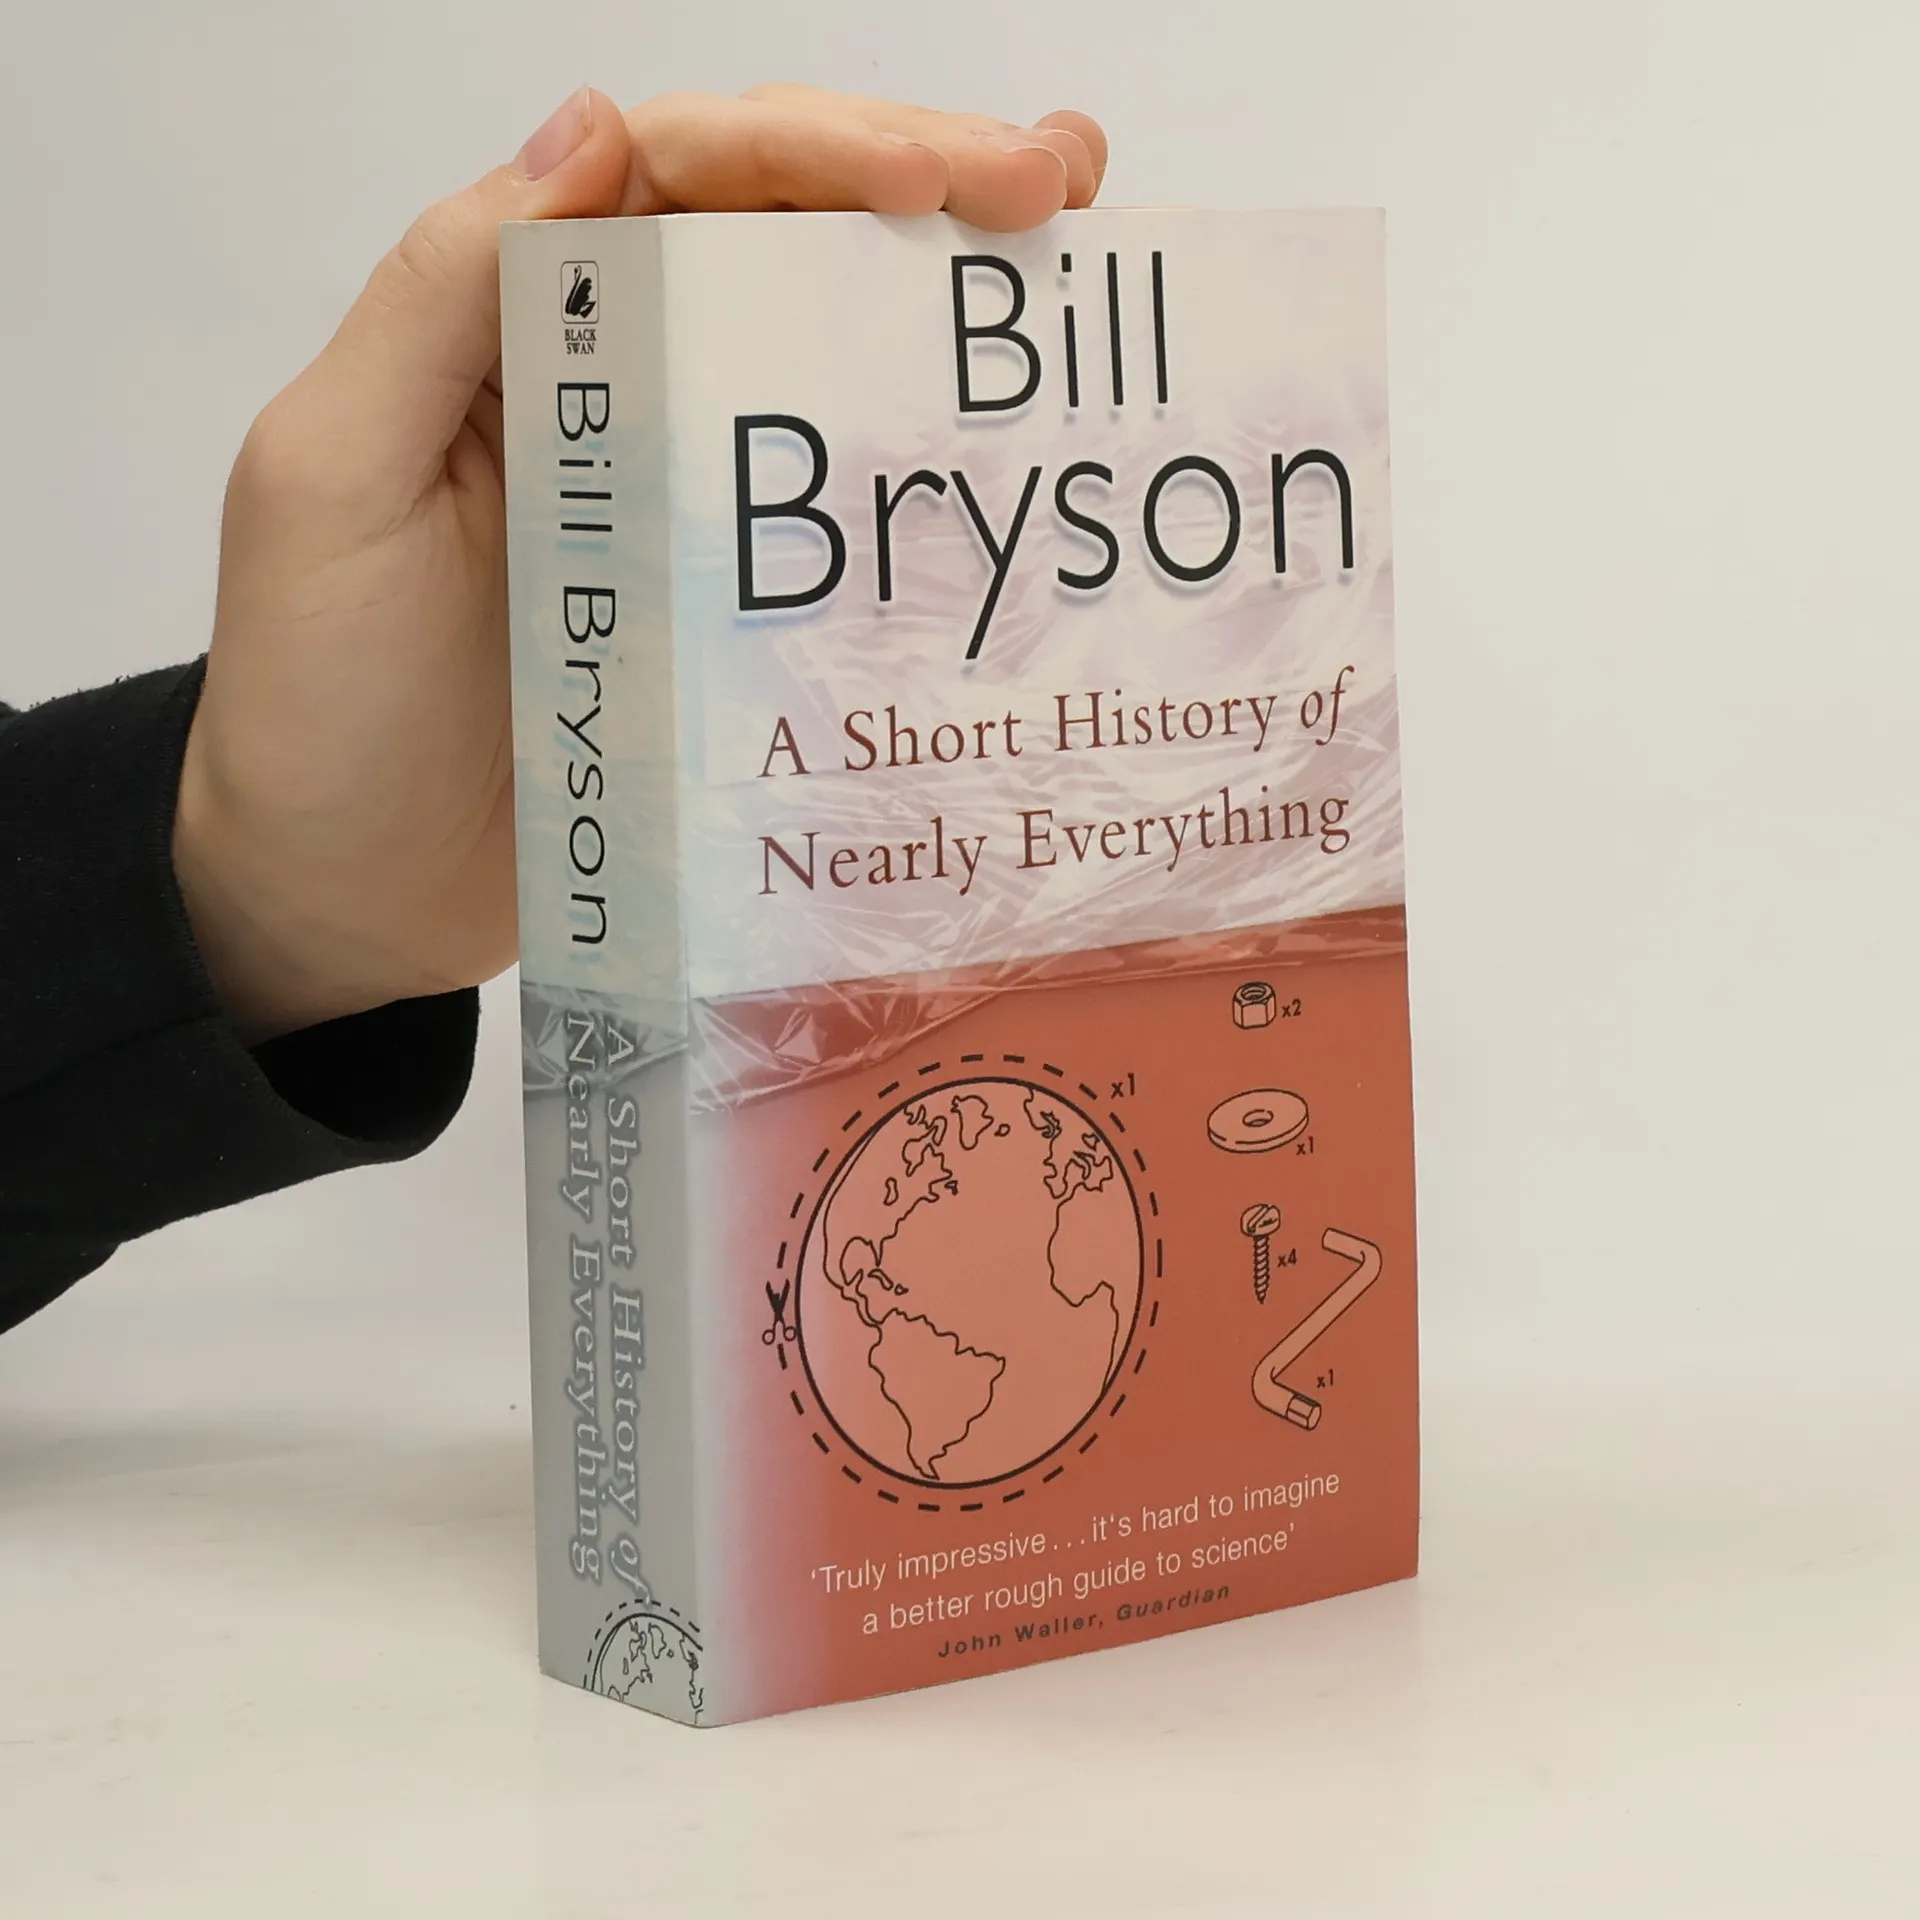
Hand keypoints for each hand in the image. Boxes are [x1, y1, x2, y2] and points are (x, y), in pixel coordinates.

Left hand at [174, 86, 1107, 1040]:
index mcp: (517, 325)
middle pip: (779, 234)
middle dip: (924, 184)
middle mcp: (612, 384)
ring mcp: (683, 496)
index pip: (681, 173)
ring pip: (826, 347)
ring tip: (1074, 253)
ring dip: (949, 290)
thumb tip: (591, 123)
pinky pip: (837, 504)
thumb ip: (441, 296)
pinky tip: (1010, 436)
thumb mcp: (333, 478)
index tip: (943, 179)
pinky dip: (927, 453)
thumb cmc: (321, 702)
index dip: (818, 149)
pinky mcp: (728, 603)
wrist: (350, 901)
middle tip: (1059, 186)